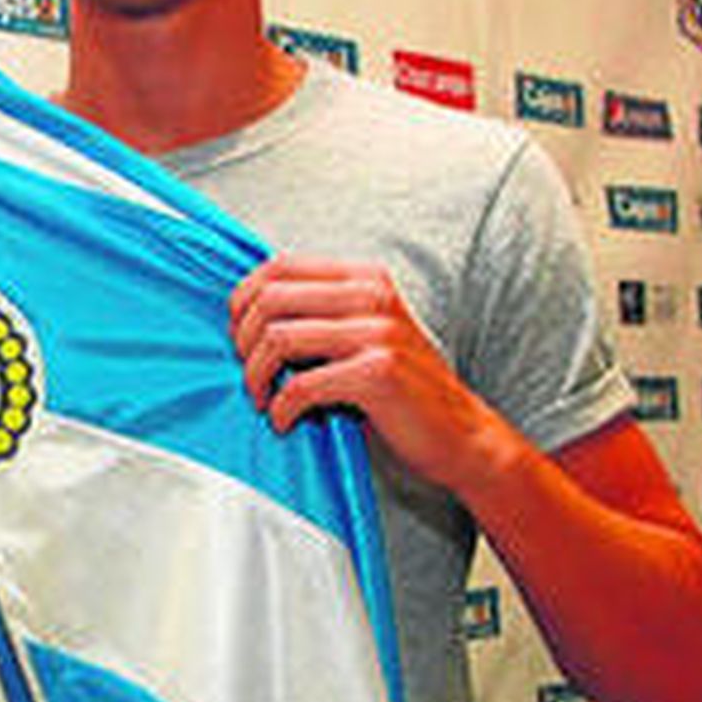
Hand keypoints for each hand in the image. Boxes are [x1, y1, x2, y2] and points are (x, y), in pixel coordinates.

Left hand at [228, 255, 502, 493]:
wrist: (462, 435)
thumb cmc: (402, 390)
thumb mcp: (363, 335)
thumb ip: (319, 315)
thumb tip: (247, 313)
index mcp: (364, 278)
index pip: (278, 266)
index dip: (243, 301)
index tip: (240, 338)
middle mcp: (371, 296)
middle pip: (269, 299)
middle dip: (243, 342)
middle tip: (251, 376)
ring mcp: (376, 332)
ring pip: (278, 339)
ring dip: (256, 377)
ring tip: (263, 401)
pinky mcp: (376, 373)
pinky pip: (300, 385)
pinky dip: (281, 409)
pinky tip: (286, 422)